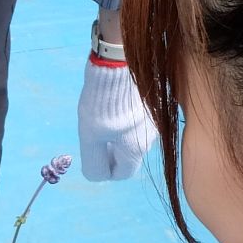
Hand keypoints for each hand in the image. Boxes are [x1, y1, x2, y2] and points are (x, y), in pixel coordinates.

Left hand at [78, 57, 157, 181]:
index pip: (122, 174)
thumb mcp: (90, 138)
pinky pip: (135, 121)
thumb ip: (94, 163)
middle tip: (94, 137)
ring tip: (100, 118)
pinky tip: (111, 106)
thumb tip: (96, 177)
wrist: (119, 65)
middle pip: (127, 156)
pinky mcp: (151, 104)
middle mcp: (150, 138)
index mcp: (136, 149)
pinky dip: (123, 120)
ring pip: (131, 137)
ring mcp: (152, 120)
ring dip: (115, 135)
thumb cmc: (102, 104)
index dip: (105, 170)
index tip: (94, 155)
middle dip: (109, 152)